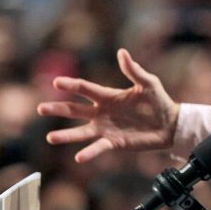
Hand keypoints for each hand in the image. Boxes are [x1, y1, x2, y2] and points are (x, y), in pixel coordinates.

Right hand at [36, 49, 179, 162]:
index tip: (57, 82)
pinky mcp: (114, 142)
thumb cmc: (159, 101)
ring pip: (81, 131)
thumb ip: (134, 70)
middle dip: (58, 109)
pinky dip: (89, 152)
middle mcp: (102, 112)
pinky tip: (79, 157)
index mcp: (108, 96)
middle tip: (41, 108)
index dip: (72, 85)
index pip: (85, 89)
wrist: (170, 124)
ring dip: (66, 135)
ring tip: (50, 137)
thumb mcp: (148, 83)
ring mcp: (106, 128)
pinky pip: (98, 147)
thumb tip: (122, 52)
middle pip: (75, 110)